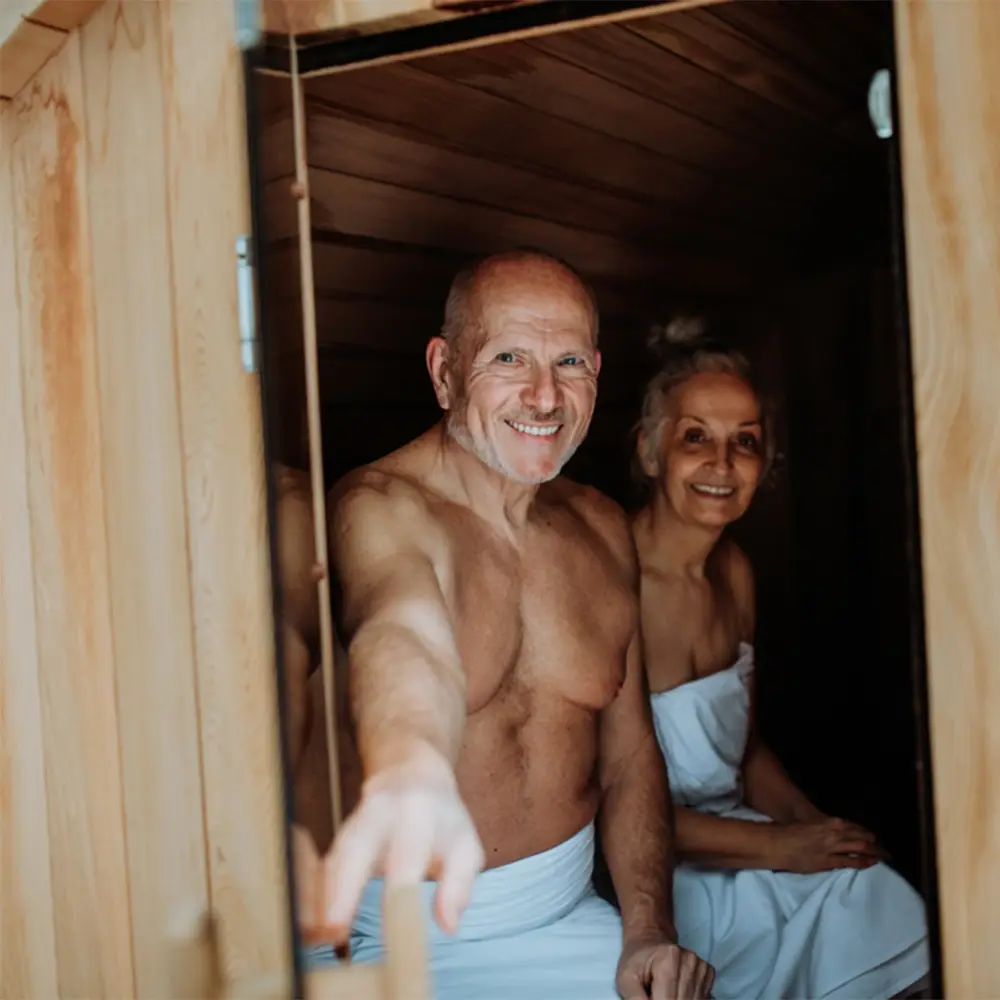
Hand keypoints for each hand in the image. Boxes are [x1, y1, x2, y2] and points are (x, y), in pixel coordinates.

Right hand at [300, 751, 484, 944]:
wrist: (412, 776)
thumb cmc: (444, 821)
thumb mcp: (465, 847)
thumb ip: (459, 884)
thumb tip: (449, 925)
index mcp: (417, 812)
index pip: (406, 858)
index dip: (399, 896)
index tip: (397, 935)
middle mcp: (379, 810)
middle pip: (355, 849)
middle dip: (341, 889)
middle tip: (332, 931)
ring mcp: (354, 819)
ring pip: (333, 857)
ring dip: (322, 897)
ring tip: (318, 936)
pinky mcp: (339, 835)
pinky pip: (322, 863)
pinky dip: (315, 892)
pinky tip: (312, 923)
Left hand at [616, 935, 714, 998]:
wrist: (648, 941)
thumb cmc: (636, 961)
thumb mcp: (626, 979)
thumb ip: (635, 998)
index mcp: (668, 958)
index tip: (649, 998)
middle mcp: (689, 960)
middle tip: (654, 993)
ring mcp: (701, 965)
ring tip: (662, 991)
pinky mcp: (708, 972)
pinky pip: (701, 998)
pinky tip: (675, 991)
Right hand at [771, 816, 885, 873]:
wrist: (779, 843)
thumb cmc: (791, 832)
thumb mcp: (812, 825)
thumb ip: (826, 828)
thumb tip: (836, 833)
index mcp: (830, 822)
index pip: (855, 828)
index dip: (866, 833)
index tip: (874, 838)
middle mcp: (835, 833)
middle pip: (862, 838)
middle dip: (876, 844)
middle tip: (886, 851)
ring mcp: (833, 847)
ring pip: (860, 848)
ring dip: (874, 853)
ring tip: (884, 857)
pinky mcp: (829, 861)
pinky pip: (850, 862)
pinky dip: (863, 862)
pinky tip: (871, 864)